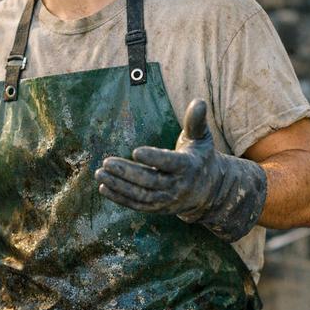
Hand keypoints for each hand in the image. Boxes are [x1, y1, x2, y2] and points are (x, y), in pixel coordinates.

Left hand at [95, 99, 266, 241]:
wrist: (209, 190)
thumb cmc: (199, 156)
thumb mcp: (201, 138)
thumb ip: (196, 121)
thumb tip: (199, 101)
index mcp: (188, 166)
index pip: (170, 163)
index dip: (154, 158)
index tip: (135, 151)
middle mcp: (178, 186)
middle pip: (151, 181)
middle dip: (127, 172)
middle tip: (107, 162)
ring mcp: (168, 200)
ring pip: (141, 196)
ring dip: (119, 186)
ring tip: (100, 174)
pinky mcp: (159, 208)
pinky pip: (137, 205)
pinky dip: (120, 198)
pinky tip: (103, 187)